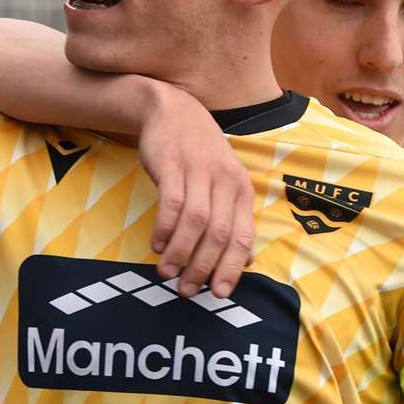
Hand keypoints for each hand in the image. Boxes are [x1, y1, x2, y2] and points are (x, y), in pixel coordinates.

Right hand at [138, 87, 254, 297]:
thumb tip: (247, 260)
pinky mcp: (173, 164)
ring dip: (180, 253)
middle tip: (187, 290)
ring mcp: (199, 171)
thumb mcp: (225, 183)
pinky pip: (171, 203)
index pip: (242, 236)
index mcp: (242, 190)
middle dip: (203, 267)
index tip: (219, 293)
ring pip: (195, 222)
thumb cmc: (200, 154)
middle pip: (218, 233)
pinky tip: (157, 245)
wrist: (173, 110)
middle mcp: (225, 181)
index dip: (232, 268)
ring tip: (167, 273)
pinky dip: (165, 228)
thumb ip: (235, 218)